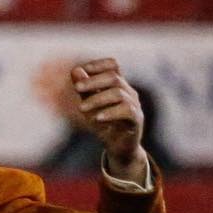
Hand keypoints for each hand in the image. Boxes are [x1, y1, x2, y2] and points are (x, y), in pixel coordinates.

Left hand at [70, 58, 146, 178]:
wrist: (119, 148)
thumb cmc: (105, 125)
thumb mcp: (90, 106)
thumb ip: (84, 90)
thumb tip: (75, 70)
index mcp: (119, 85)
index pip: (113, 65)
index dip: (98, 64)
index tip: (80, 71)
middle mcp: (129, 92)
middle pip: (114, 77)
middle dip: (93, 81)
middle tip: (76, 88)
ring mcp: (135, 105)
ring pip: (118, 93)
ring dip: (97, 99)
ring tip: (81, 108)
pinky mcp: (136, 119)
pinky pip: (127, 110)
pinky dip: (110, 112)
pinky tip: (97, 118)